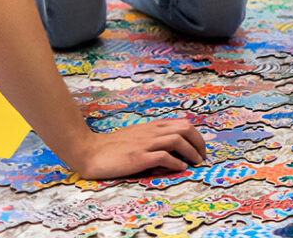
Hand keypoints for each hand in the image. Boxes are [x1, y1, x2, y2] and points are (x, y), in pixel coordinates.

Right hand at [68, 118, 206, 179]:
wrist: (90, 151)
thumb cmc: (113, 146)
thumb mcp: (137, 136)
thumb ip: (153, 138)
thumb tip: (172, 148)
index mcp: (152, 126)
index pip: (182, 123)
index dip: (196, 135)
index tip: (200, 147)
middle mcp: (151, 132)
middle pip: (185, 128)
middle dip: (199, 142)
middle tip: (202, 156)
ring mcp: (145, 144)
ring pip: (177, 140)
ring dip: (191, 151)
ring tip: (196, 162)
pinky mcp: (138, 157)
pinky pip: (163, 156)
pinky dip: (176, 162)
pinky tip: (181, 168)